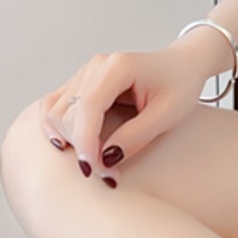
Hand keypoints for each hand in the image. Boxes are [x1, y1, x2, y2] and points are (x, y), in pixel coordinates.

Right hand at [37, 40, 220, 182]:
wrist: (183, 65)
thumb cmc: (181, 83)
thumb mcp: (169, 113)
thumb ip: (138, 135)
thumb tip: (106, 158)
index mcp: (119, 66)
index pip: (89, 105)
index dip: (86, 140)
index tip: (92, 168)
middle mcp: (95, 66)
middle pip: (67, 112)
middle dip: (81, 146)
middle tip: (106, 173)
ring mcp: (85, 73)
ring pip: (55, 112)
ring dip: (69, 141)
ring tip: (96, 161)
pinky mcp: (80, 84)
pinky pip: (54, 107)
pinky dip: (57, 129)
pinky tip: (68, 147)